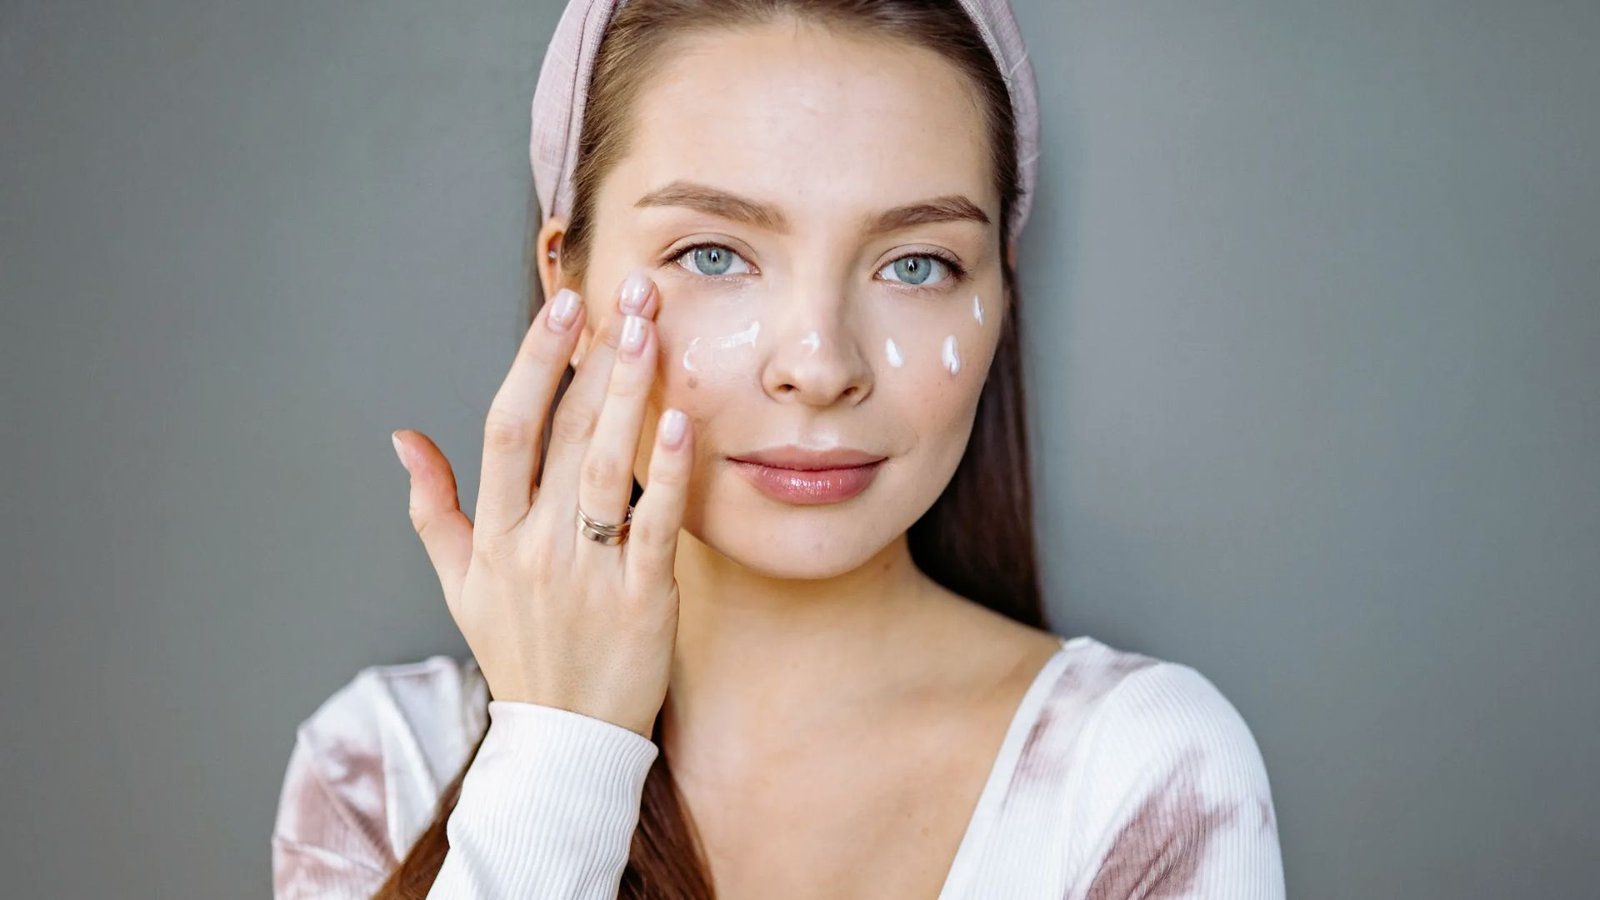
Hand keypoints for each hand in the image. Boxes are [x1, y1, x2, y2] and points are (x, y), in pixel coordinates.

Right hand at [389, 272, 690, 738]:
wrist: (566, 741)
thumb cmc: (518, 652)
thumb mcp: (459, 584)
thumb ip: (431, 507)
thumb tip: (403, 439)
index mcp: (493, 537)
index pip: (508, 432)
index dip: (533, 365)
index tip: (561, 309)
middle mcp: (535, 548)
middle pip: (564, 436)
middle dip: (596, 359)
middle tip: (628, 295)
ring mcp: (589, 574)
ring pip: (608, 469)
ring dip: (629, 396)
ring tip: (652, 332)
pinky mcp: (644, 600)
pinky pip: (655, 526)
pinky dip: (669, 474)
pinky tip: (683, 421)